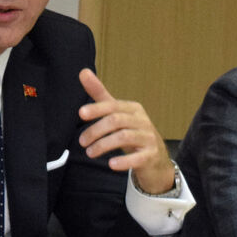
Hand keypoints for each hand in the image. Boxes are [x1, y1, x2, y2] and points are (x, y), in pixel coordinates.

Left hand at [77, 68, 173, 192]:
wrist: (155, 159)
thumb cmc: (132, 132)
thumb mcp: (117, 113)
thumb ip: (100, 95)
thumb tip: (83, 72)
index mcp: (133, 109)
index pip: (112, 106)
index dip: (97, 109)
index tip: (81, 114)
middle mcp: (142, 121)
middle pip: (116, 121)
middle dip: (96, 131)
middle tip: (82, 142)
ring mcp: (148, 138)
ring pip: (124, 137)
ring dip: (103, 145)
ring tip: (90, 152)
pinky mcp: (151, 155)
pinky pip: (138, 157)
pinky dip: (124, 161)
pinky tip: (111, 164)